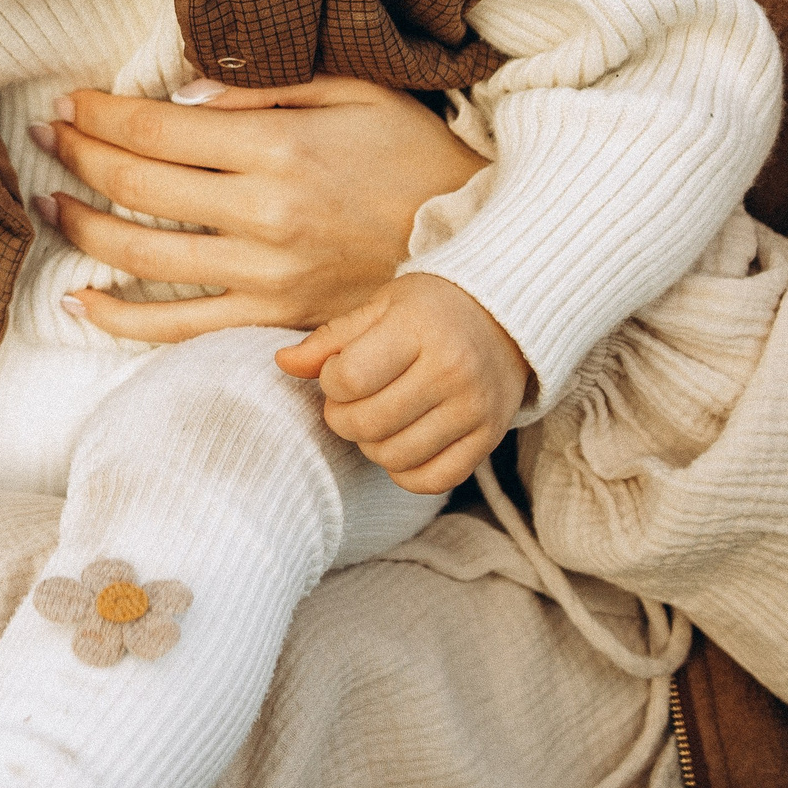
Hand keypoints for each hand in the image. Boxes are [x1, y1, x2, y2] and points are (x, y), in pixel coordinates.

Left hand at [31, 77, 486, 343]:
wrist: (480, 243)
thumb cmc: (413, 154)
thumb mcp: (352, 92)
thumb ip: (263, 90)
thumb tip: (181, 96)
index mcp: (279, 149)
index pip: (155, 130)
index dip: (98, 115)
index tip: (68, 104)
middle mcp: (264, 216)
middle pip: (135, 187)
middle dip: (76, 157)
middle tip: (45, 138)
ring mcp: (267, 277)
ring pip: (143, 257)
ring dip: (81, 229)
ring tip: (47, 204)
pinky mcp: (274, 322)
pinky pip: (178, 329)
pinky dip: (119, 318)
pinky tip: (80, 298)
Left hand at [274, 273, 527, 493]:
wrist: (505, 318)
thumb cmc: (430, 310)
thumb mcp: (379, 308)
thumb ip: (330, 339)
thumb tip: (283, 364)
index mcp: (418, 329)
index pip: (348, 378)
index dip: (329, 381)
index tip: (340, 371)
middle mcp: (451, 371)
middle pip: (367, 423)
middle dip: (342, 417)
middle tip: (350, 400)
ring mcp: (474, 409)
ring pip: (396, 457)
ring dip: (371, 445)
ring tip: (377, 418)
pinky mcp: (489, 439)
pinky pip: (433, 480)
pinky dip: (406, 472)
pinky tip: (402, 443)